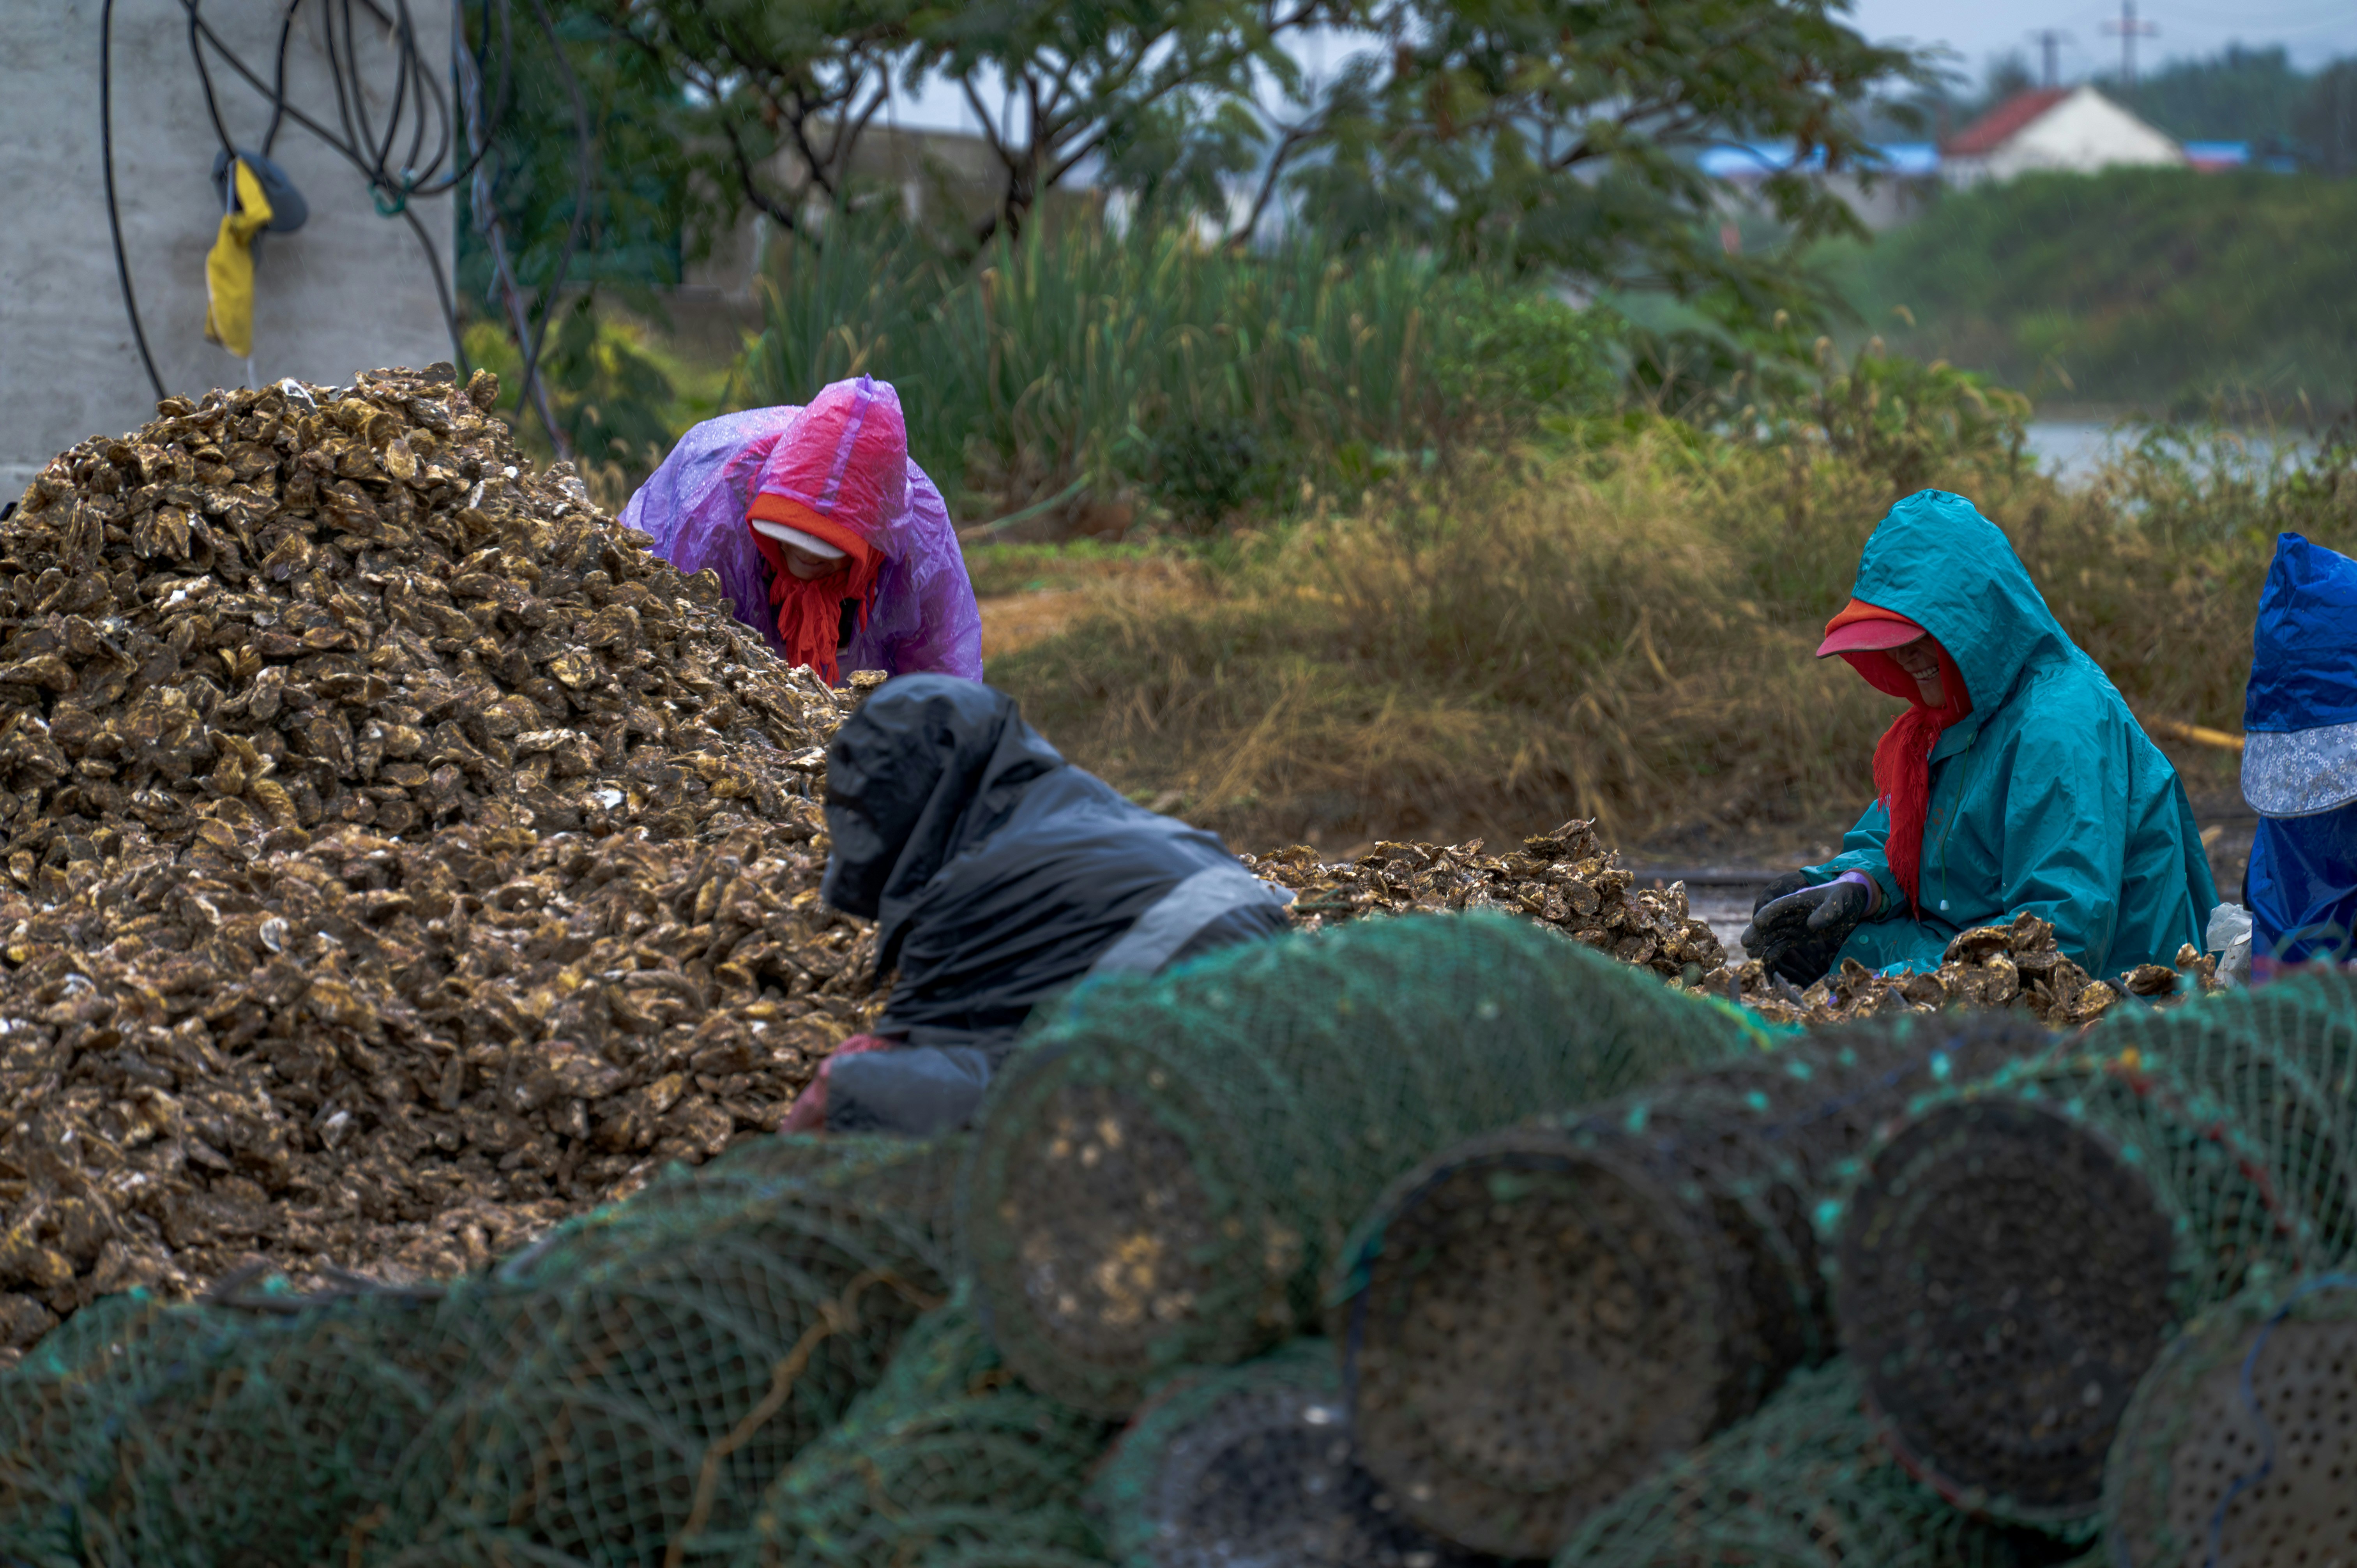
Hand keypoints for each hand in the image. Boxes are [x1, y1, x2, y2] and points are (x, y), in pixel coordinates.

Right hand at [1739, 875, 1875, 986]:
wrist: (1852, 903)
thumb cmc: (1843, 898)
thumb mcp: (1837, 902)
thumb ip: (1827, 912)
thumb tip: (1811, 925)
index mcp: (1798, 900)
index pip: (1779, 906)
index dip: (1768, 913)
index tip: (1758, 922)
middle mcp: (1792, 913)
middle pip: (1771, 923)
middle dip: (1758, 932)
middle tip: (1746, 943)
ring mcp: (1795, 925)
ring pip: (1775, 935)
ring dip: (1763, 944)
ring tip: (1751, 954)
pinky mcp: (1801, 936)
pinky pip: (1785, 944)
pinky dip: (1776, 951)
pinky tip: (1766, 958)